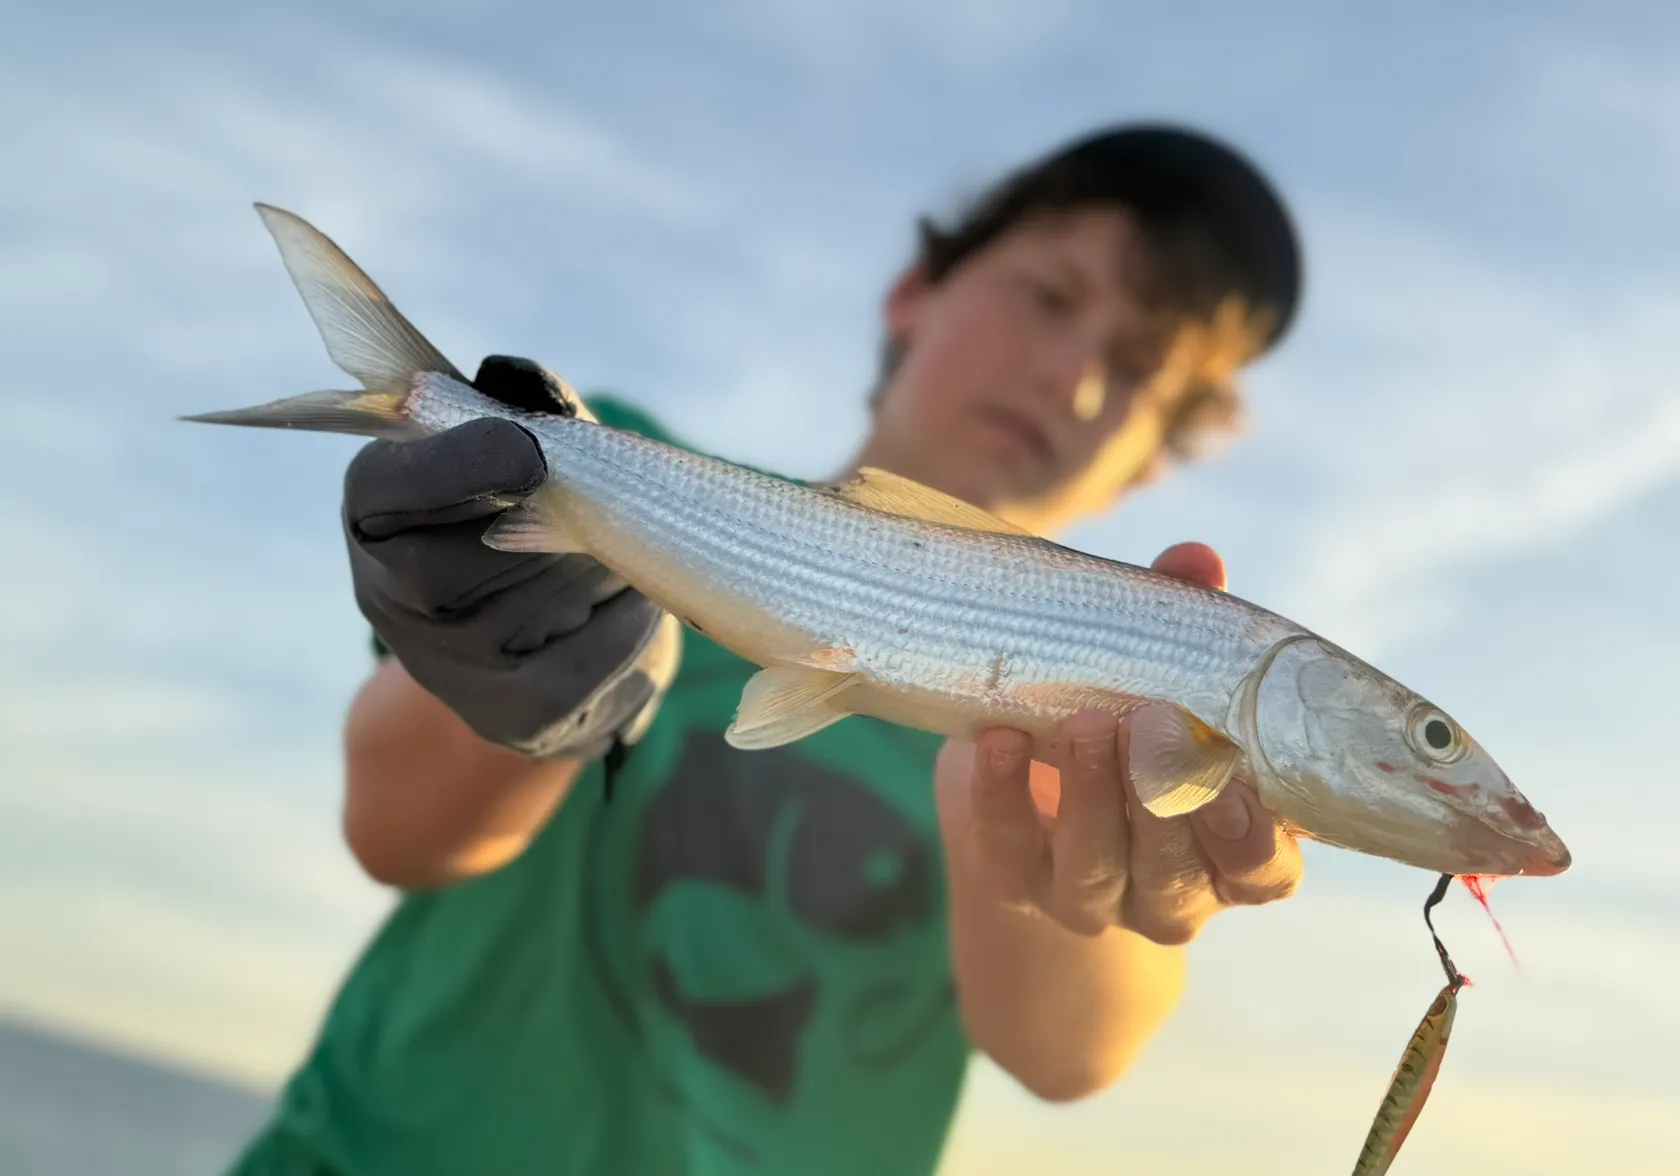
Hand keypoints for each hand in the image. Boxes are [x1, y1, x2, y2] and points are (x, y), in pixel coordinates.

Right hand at [343, 355, 671, 759]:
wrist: (553, 649)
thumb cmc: (537, 518)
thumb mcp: (524, 451)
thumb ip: (526, 410)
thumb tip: (524, 381)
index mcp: (377, 518)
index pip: (385, 490)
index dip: (454, 466)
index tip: (527, 447)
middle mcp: (393, 602)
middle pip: (461, 560)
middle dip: (547, 523)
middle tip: (589, 505)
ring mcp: (453, 672)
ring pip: (547, 598)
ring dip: (601, 562)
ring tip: (605, 553)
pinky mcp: (521, 718)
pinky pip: (601, 651)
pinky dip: (632, 615)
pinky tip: (624, 602)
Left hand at [944, 542, 1302, 943]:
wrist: (1022, 783)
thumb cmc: (1122, 718)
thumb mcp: (1155, 674)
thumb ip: (1181, 621)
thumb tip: (1196, 562)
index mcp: (1225, 850)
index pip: (1261, 873)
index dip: (1250, 842)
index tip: (1233, 789)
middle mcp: (1165, 893)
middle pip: (1173, 873)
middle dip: (1161, 800)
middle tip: (1150, 722)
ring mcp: (1087, 896)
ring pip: (1093, 869)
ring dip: (1091, 795)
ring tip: (1086, 724)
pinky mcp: (1011, 881)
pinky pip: (1005, 851)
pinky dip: (1000, 795)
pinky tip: (998, 740)